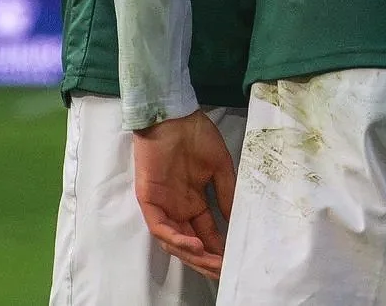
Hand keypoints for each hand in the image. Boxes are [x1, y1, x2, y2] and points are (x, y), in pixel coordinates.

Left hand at [132, 110, 236, 281]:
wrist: (174, 115)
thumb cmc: (196, 136)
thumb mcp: (219, 167)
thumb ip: (226, 193)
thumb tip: (236, 220)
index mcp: (195, 203)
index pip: (208, 234)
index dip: (220, 249)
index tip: (235, 261)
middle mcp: (178, 209)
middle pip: (191, 245)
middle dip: (207, 260)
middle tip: (225, 270)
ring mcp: (163, 206)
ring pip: (174, 242)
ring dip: (193, 255)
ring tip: (213, 262)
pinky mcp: (149, 201)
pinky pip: (160, 227)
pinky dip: (176, 239)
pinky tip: (195, 245)